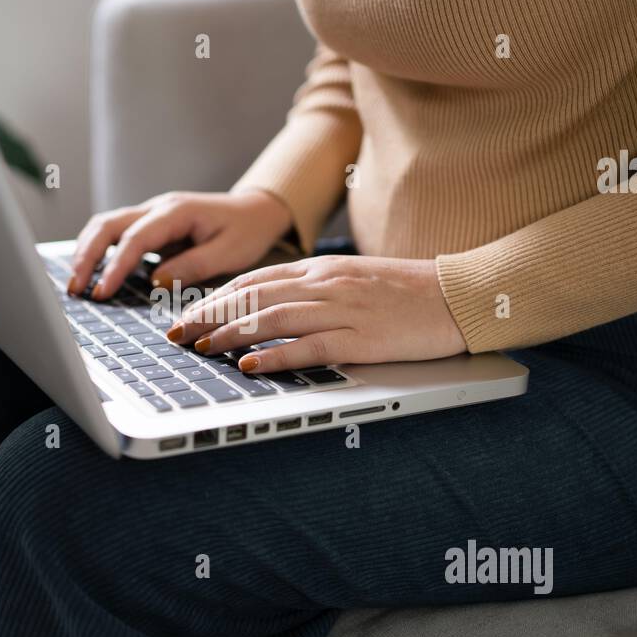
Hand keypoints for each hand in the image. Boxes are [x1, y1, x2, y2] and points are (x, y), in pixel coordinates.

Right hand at [67, 190, 292, 299]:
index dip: (115, 266)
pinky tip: (92, 273)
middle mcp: (157, 207)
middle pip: (107, 224)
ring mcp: (151, 213)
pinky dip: (99, 250)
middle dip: (87, 256)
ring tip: (76, 284)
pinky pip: (116, 233)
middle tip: (75, 289)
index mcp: (176, 211)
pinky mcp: (150, 225)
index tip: (102, 292)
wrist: (257, 211)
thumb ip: (193, 266)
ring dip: (87, 252)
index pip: (134, 238)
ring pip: (106, 225)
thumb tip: (156, 281)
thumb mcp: (229, 253)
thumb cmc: (247, 231)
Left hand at [167, 255, 467, 371]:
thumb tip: (274, 305)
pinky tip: (251, 365)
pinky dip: (276, 356)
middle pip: (253, 297)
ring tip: (202, 348)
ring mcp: (342, 311)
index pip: (254, 280)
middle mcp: (325, 286)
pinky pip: (309, 347)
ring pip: (273, 319)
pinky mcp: (362, 339)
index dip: (215, 298)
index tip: (187, 313)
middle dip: (209, 315)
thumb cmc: (407, 292)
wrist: (458, 296)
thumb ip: (315, 289)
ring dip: (232, 335)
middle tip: (177, 334)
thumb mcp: (353, 280)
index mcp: (321, 270)